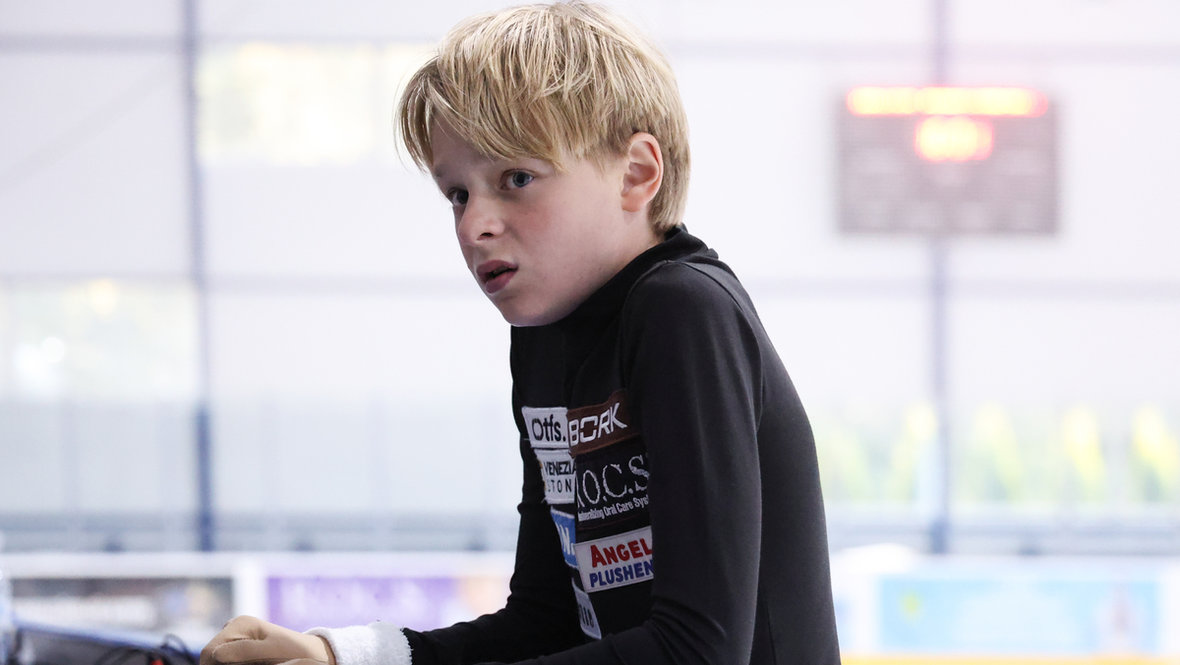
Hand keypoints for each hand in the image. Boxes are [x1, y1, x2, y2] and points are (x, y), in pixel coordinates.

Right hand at [200, 616, 335, 664]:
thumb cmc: (295, 652)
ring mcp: (236, 638)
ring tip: (251, 664)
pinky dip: (233, 664)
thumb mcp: (271, 651)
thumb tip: (215, 654)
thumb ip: (245, 651)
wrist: (311, 654)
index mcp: (239, 624)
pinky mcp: (240, 648)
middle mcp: (234, 628)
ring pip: (218, 660)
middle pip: (211, 657)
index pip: (210, 652)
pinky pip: (226, 660)